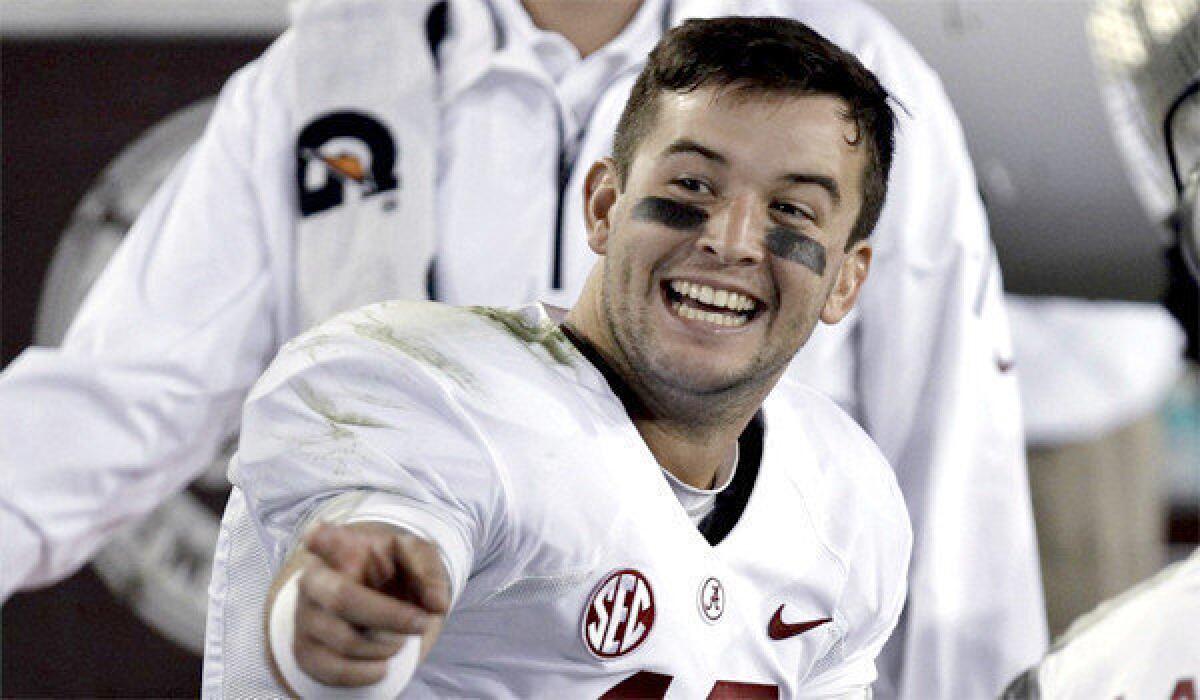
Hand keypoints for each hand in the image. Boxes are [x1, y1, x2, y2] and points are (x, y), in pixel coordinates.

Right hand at [291, 522, 450, 686]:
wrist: (369, 603)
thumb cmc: (392, 573)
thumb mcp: (415, 559)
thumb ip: (429, 571)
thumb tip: (436, 604)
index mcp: (340, 548)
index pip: (325, 538)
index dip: (320, 538)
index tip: (315, 534)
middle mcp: (315, 580)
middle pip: (344, 598)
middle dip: (390, 616)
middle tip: (423, 623)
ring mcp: (305, 618)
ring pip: (348, 641)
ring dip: (387, 646)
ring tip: (398, 639)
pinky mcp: (304, 652)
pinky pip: (336, 671)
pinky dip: (369, 672)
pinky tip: (383, 664)